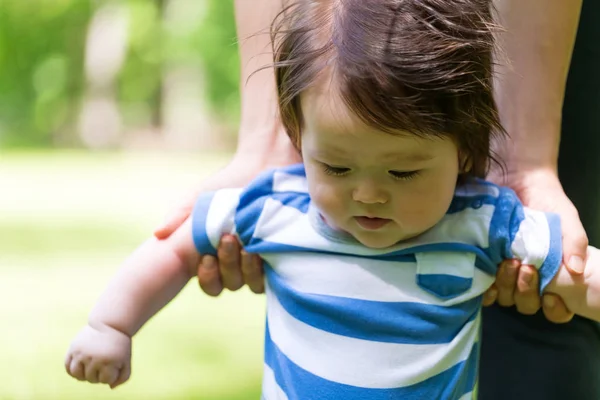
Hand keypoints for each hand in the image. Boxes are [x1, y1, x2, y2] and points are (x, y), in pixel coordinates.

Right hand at [65, 325, 131, 387]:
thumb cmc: (119, 345)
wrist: (110, 323)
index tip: (115, 364)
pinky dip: (73, 370)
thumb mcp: (126, 360)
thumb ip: (123, 377)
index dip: (111, 375)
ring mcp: (82, 353)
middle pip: (91, 379)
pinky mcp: (73, 348)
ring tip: (91, 367)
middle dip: (99, 374)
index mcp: (108, 360)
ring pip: (77, 375)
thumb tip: (110, 387)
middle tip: (104, 363)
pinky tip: (81, 366)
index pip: (105, 381)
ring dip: (85, 375)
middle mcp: (93, 357)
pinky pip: (68, 366)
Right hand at [154, 149, 297, 295]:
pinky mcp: (284, 253)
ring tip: (247, 246)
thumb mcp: (200, 199)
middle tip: (228, 240)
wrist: (264, 166)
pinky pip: (278, 275)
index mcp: (218, 258)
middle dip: (228, 266)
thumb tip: (158, 234)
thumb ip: (179, 216)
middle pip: (232, 284)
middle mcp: (240, 265)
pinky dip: (269, 268)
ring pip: (254, 284)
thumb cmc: (228, 184)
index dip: (208, 278)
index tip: (205, 258)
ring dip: (248, 269)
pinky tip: (265, 250)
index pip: (211, 285)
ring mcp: (263, 261)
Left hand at [485, 168, 584, 322]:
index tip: (551, 296)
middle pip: (526, 304)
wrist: (515, 177)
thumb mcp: (565, 218)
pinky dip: (483, 286)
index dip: (555, 309)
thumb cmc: (544, 199)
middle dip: (526, 291)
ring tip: (507, 263)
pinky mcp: (481, 261)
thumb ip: (574, 241)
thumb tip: (576, 269)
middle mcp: (527, 277)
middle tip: (524, 267)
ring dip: (506, 286)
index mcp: (551, 274)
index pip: (555, 307)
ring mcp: (502, 271)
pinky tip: (485, 275)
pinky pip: (480, 286)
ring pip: (503, 297)